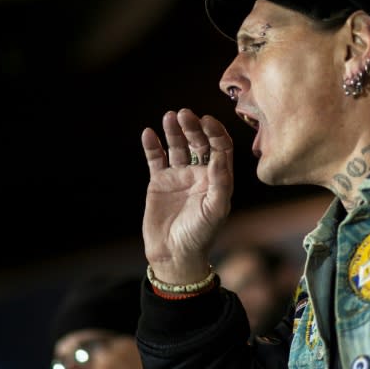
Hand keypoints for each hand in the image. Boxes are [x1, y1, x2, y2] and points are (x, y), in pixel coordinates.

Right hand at [141, 108, 233, 283]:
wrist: (174, 254)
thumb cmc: (200, 234)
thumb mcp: (215, 209)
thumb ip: (220, 182)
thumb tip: (221, 155)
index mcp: (218, 178)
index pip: (220, 147)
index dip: (215, 132)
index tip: (207, 120)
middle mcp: (200, 173)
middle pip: (199, 142)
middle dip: (192, 127)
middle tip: (184, 114)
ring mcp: (179, 175)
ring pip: (177, 146)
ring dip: (174, 131)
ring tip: (169, 117)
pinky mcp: (159, 181)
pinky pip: (156, 158)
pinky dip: (152, 145)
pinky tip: (149, 133)